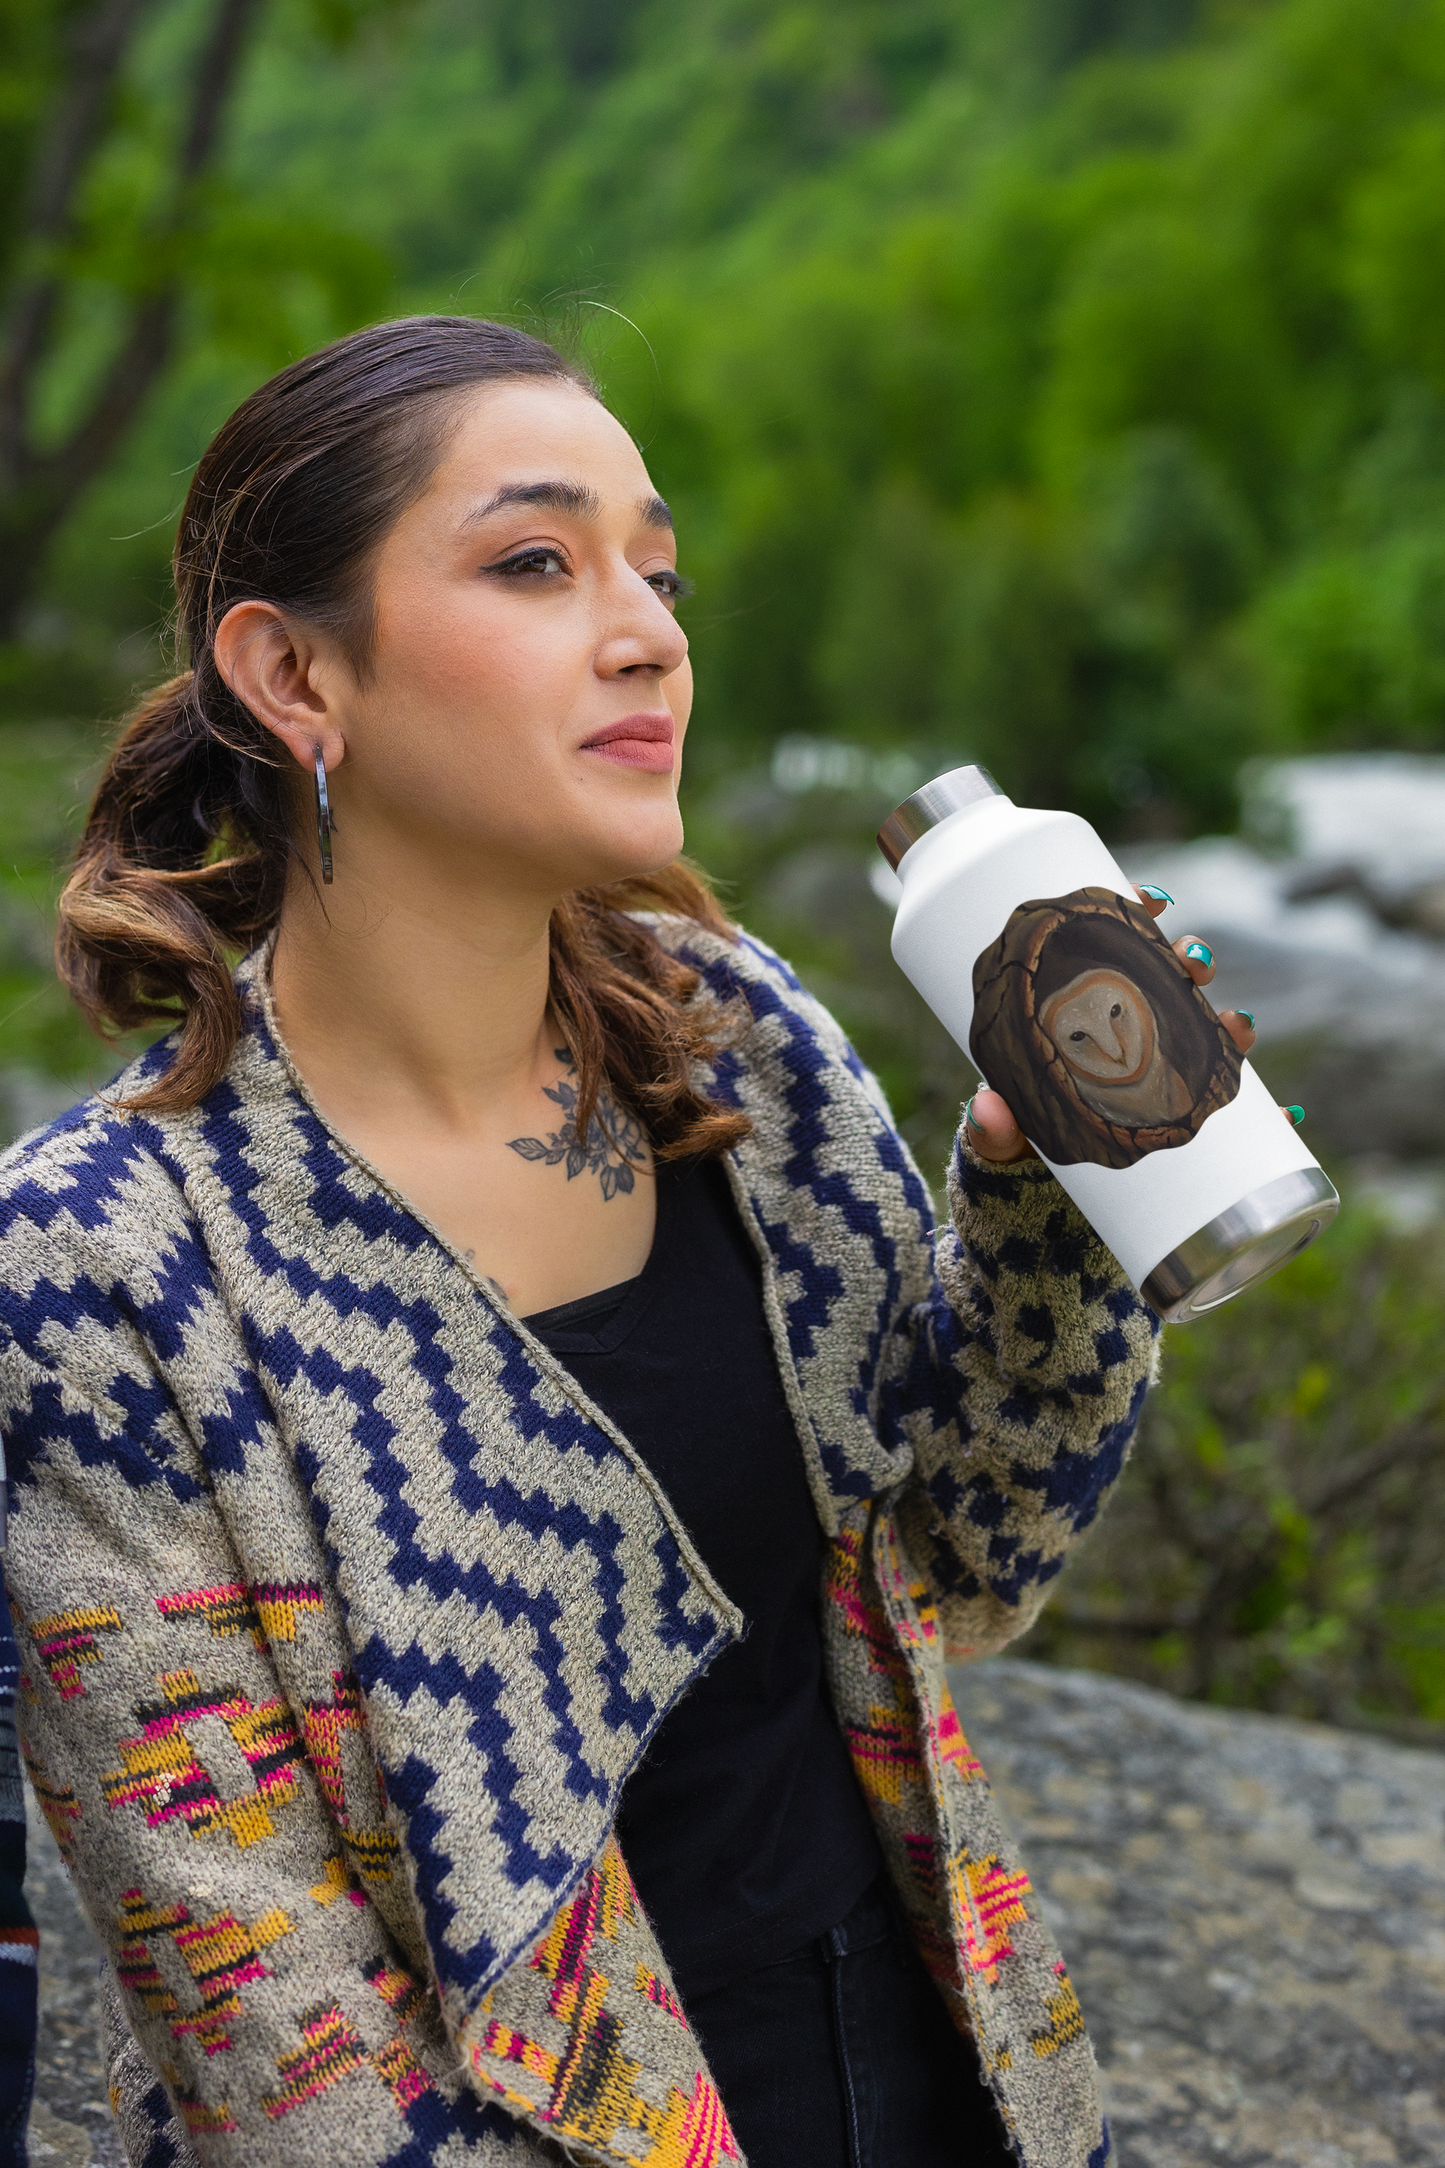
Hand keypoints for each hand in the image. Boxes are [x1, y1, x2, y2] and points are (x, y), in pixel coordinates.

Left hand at [964, 884, 1272, 1165]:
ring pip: (1212, 1033)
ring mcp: (1166, 1074)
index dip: (1134, 914)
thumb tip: (987, 1112)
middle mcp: (1133, 1032)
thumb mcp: (1003, 1134)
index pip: (1112, 947)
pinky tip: (1287, 1115)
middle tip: (1194, 965)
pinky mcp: (1190, 1122)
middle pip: (1171, 980)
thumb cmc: (1018, 1146)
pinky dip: (1271, 1114)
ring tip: (1242, 1029)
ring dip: (1238, 1023)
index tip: (1149, 899)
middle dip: (1194, 960)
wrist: (1041, 1199)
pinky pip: (1238, 1114)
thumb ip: (991, 1128)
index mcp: (1085, 1012)